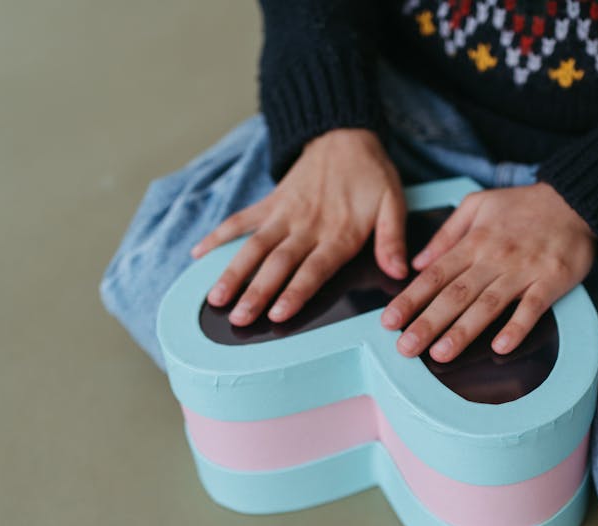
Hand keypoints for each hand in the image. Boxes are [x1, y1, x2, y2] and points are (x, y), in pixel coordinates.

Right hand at [190, 128, 406, 325]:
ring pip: (253, 246)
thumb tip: (399, 271)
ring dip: (233, 273)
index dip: (295, 292)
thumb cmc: (371, 174)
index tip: (278, 314)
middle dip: (256, 293)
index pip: (314, 268)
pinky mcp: (270, 203)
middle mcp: (307, 226)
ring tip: (215, 299)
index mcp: (339, 232)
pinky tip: (198, 255)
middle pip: (277, 263)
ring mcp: (284, 214)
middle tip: (239, 319)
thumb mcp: (393, 201)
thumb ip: (393, 239)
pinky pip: (240, 220)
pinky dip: (217, 236)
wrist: (343, 134)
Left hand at [379, 182, 595, 361]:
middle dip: (428, 322)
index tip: (389, 321)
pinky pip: (532, 307)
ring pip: (488, 305)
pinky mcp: (551, 280)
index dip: (411, 299)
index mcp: (474, 242)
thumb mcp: (478, 204)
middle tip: (405, 348)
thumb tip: (419, 262)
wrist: (575, 200)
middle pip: (455, 295)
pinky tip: (500, 347)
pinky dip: (517, 327)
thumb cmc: (524, 205)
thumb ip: (447, 233)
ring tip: (440, 354)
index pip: (435, 275)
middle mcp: (494, 258)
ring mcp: (523, 271)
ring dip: (463, 331)